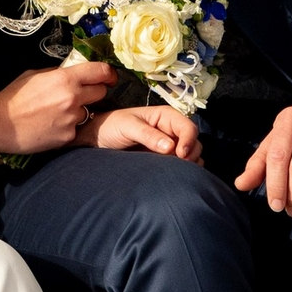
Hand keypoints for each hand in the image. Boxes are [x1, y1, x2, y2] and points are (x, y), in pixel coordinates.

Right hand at [0, 60, 113, 152]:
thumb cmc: (12, 98)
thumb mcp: (34, 75)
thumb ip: (57, 74)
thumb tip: (71, 73)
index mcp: (65, 78)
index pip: (100, 71)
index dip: (108, 73)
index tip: (108, 77)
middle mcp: (72, 98)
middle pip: (101, 92)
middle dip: (94, 92)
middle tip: (81, 95)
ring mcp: (71, 119)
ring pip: (87, 112)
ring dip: (77, 112)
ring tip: (56, 114)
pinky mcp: (68, 136)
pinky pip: (75, 129)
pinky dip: (67, 127)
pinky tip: (50, 126)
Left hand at [80, 105, 201, 161]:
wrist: (98, 139)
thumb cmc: (111, 127)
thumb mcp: (127, 127)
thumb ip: (148, 135)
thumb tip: (170, 146)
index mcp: (166, 117)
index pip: (188, 127)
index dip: (189, 141)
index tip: (181, 155)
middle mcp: (171, 130)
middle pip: (194, 142)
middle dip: (191, 154)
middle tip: (178, 166)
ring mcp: (170, 145)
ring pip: (191, 154)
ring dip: (189, 164)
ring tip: (175, 171)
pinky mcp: (164, 159)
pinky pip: (181, 165)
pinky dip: (183, 170)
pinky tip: (173, 175)